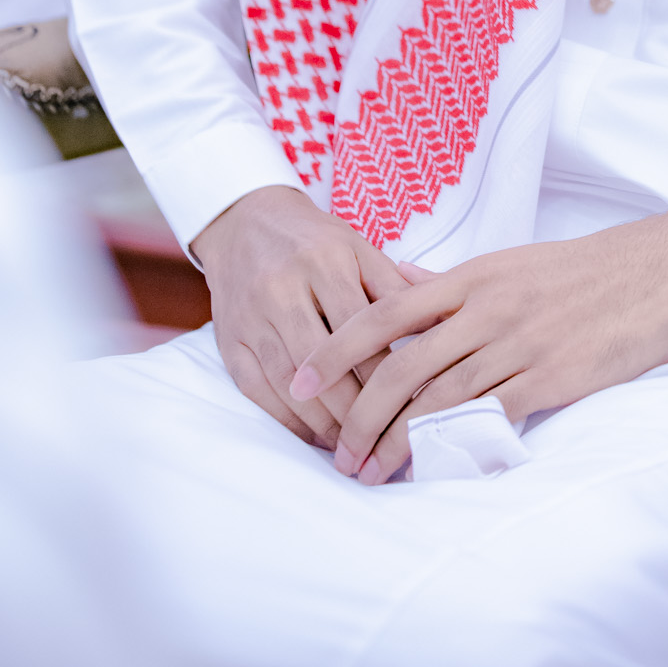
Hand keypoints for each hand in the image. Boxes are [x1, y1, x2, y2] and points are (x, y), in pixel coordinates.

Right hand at [193, 185, 408, 448]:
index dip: (386, 369)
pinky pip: (256, 390)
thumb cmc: (314, 240)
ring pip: (289, 382)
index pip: (359, 326)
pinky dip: (287, 419)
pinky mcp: (229, 340)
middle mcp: (281, 287)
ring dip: (323, 422)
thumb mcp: (357, 247)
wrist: (245, 222)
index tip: (413, 399)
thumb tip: (438, 325)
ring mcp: (250, 316)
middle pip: (322, 361)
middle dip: (355, 406)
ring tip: (355, 445)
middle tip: (386, 436)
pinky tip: (315, 435)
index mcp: (322, 260)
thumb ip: (393, 286)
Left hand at [291, 209, 667, 484]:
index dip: (337, 349)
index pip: (385, 312)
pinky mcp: (552, 377)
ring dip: (396, 442)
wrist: (663, 269)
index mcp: (474, 277)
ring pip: (438, 398)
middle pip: (402, 367)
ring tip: (370, 473)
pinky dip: (454, 443)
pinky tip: (432, 467)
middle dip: (358, 414)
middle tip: (335, 453)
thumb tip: (401, 289)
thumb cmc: (588, 268)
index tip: (299, 379)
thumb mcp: (513, 263)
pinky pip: (490, 415)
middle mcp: (487, 309)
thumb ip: (456, 285)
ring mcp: (519, 343)